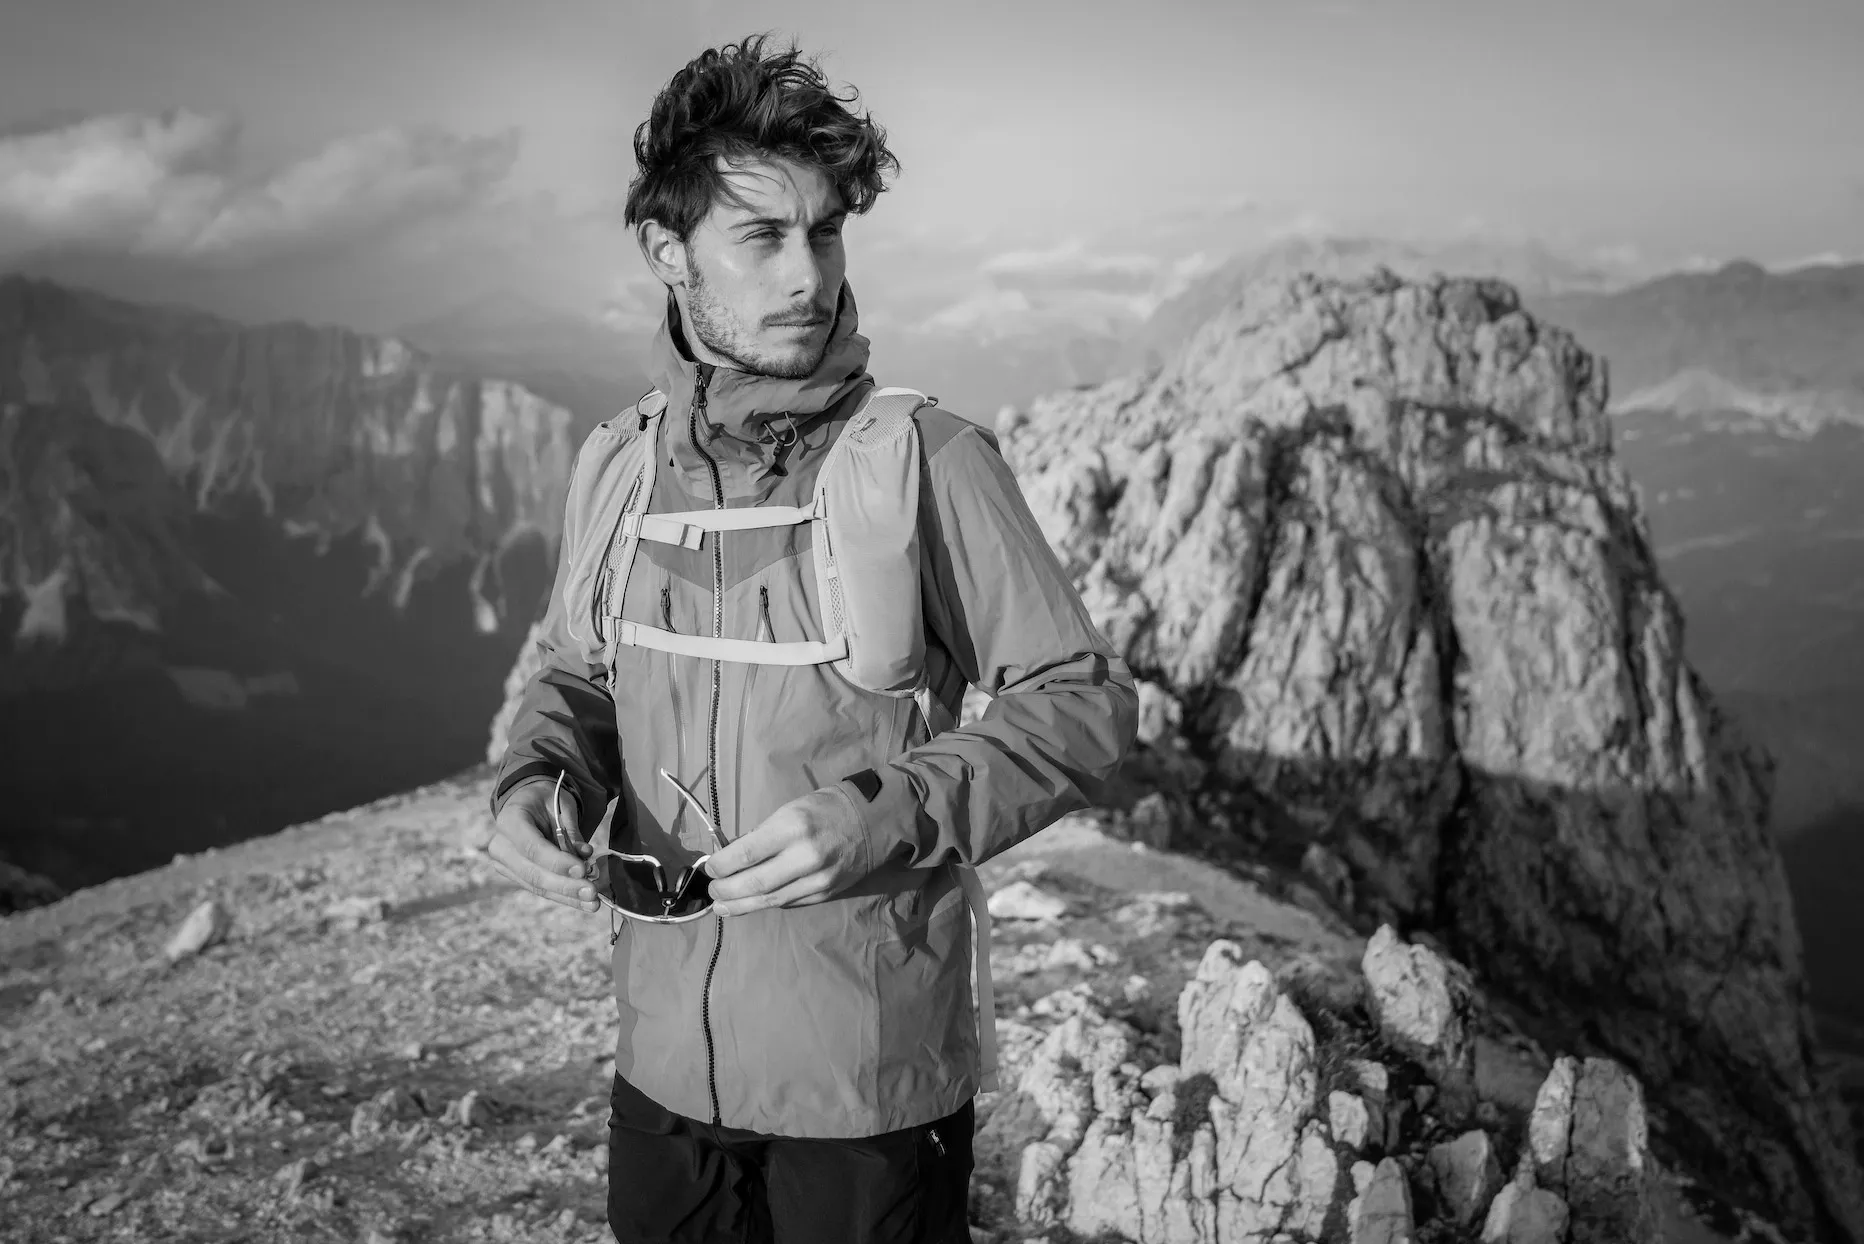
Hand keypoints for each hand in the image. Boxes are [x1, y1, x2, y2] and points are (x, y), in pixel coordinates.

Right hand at [483, 781, 601, 913]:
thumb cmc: (545, 800)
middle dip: (565, 886)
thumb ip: (570, 832)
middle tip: (592, 893)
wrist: (527, 801)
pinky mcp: (516, 876)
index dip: (557, 862)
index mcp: (509, 820)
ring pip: (537, 886)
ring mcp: (505, 864)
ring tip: (593, 903)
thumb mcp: (560, 805)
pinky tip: (585, 902)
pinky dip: (564, 897)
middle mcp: (501, 845)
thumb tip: (584, 855)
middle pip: (533, 873)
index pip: (532, 848)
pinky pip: (541, 889)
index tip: (582, 870)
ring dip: (567, 897)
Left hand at [703, 787, 866, 916]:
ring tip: (722, 907)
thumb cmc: (826, 808)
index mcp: (792, 827)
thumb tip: (733, 856)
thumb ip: (764, 834)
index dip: (721, 865)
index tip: (710, 868)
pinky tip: (751, 903)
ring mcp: (817, 879)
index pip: (746, 853)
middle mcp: (805, 856)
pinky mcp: (826, 893)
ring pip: (771, 900)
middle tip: (713, 891)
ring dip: (741, 905)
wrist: (873, 820)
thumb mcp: (790, 809)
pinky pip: (789, 902)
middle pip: (755, 883)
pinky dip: (767, 903)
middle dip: (727, 890)